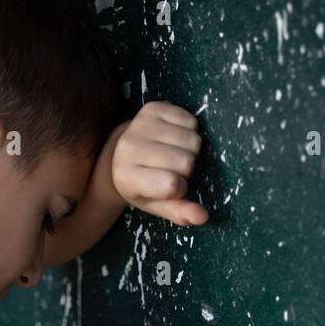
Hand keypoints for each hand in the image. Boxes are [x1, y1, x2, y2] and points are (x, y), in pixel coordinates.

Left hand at [110, 100, 208, 227]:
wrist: (122, 154)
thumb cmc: (144, 184)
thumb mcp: (157, 205)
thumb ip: (179, 213)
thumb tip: (203, 217)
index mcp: (127, 178)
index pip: (171, 185)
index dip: (179, 189)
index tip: (169, 188)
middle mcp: (129, 148)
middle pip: (185, 161)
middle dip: (186, 169)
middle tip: (172, 169)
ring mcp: (140, 125)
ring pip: (192, 139)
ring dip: (190, 150)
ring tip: (173, 153)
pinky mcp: (152, 108)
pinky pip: (191, 120)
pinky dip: (190, 131)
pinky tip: (174, 138)